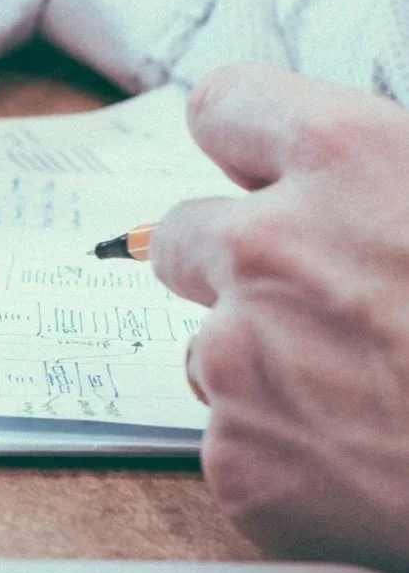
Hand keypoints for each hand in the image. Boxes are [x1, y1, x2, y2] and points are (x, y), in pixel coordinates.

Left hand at [149, 63, 408, 572]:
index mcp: (349, 158)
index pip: (225, 108)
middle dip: (236, 262)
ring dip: (265, 365)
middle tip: (320, 303)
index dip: (247, 142)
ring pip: (207, 346)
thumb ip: (397, 177)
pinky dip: (287, 456)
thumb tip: (369, 185)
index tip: (260, 167)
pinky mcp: (238, 460)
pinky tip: (368, 464)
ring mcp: (239, 357)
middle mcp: (270, 247)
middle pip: (186, 232)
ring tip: (372, 397)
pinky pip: (236, 443)